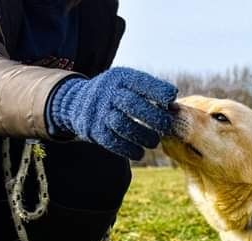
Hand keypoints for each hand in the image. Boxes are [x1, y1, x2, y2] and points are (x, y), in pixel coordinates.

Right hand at [48, 67, 177, 159]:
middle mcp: (108, 92)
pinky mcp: (94, 130)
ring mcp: (99, 112)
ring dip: (143, 136)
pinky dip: (129, 149)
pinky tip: (139, 152)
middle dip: (154, 117)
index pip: (140, 82)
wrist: (77, 103)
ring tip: (153, 142)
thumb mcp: (126, 83)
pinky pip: (113, 142)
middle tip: (167, 127)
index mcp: (120, 78)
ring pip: (123, 125)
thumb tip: (174, 107)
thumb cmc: (114, 94)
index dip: (158, 90)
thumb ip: (148, 91)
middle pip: (132, 104)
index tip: (172, 97)